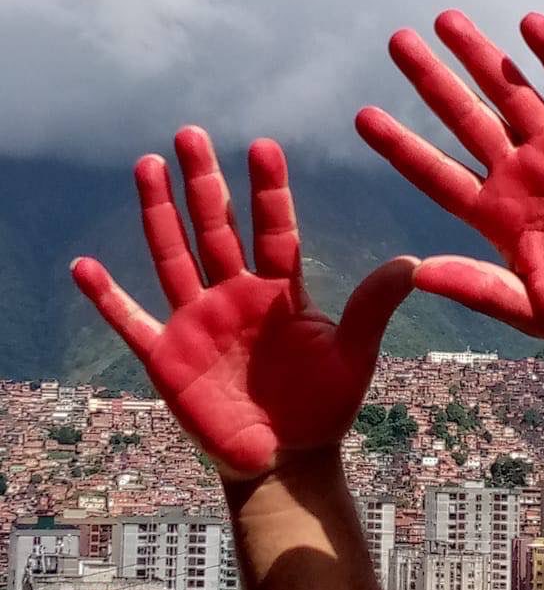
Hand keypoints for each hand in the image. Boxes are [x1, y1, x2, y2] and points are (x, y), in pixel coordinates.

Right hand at [72, 127, 416, 476]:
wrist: (288, 457)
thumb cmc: (323, 405)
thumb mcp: (354, 354)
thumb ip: (373, 306)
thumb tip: (413, 263)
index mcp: (279, 290)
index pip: (272, 228)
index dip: (267, 190)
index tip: (262, 145)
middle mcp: (235, 294)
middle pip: (215, 228)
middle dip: (203, 182)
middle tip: (190, 132)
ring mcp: (198, 321)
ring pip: (174, 256)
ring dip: (159, 213)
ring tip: (148, 165)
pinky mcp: (168, 356)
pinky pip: (131, 321)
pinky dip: (107, 298)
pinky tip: (84, 266)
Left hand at [357, 10, 543, 342]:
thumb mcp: (531, 308)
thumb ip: (478, 287)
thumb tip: (418, 275)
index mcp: (496, 214)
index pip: (436, 173)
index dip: (401, 146)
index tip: (363, 117)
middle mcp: (519, 173)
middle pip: (464, 117)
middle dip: (431, 80)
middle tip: (396, 42)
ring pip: (511, 91)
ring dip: (480, 56)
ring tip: (446, 20)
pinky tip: (528, 25)